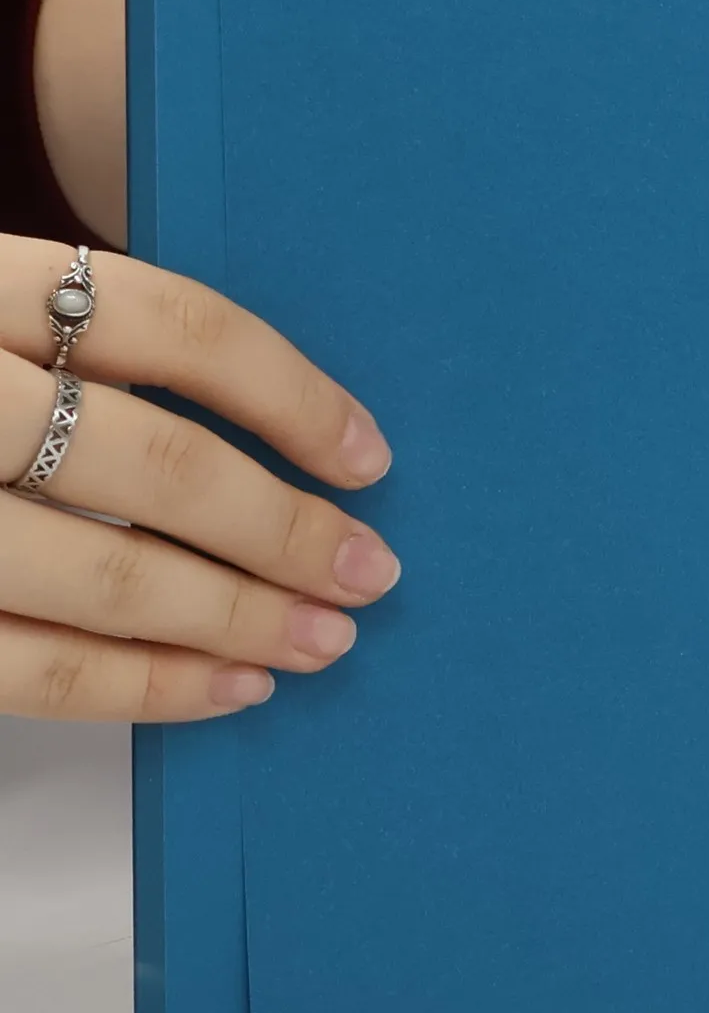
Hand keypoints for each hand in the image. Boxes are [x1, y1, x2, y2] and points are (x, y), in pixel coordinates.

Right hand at [0, 238, 399, 721]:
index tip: (368, 456)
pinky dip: (149, 686)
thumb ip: (83, 349)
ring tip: (324, 639)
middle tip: (372, 572)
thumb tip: (280, 435)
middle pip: (155, 462)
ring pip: (108, 574)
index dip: (291, 395)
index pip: (172, 325)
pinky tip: (231, 687)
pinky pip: (33, 669)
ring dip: (240, 618)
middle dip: (285, 530)